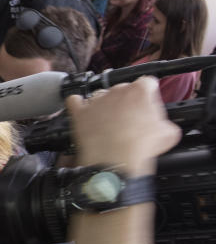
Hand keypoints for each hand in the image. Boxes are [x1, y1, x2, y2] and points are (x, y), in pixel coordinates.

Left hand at [66, 77, 180, 176]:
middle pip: (123, 89)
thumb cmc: (140, 147)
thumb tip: (163, 124)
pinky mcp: (80, 112)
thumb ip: (165, 121)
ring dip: (105, 105)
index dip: (148, 94)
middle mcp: (116, 91)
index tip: (148, 102)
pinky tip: (85, 113)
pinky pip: (75, 102)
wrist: (115, 160)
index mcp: (140, 91)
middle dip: (127, 102)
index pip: (147, 83)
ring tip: (110, 122)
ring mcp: (96, 100)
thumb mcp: (168, 133)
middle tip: (131, 119)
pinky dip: (79, 106)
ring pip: (101, 95)